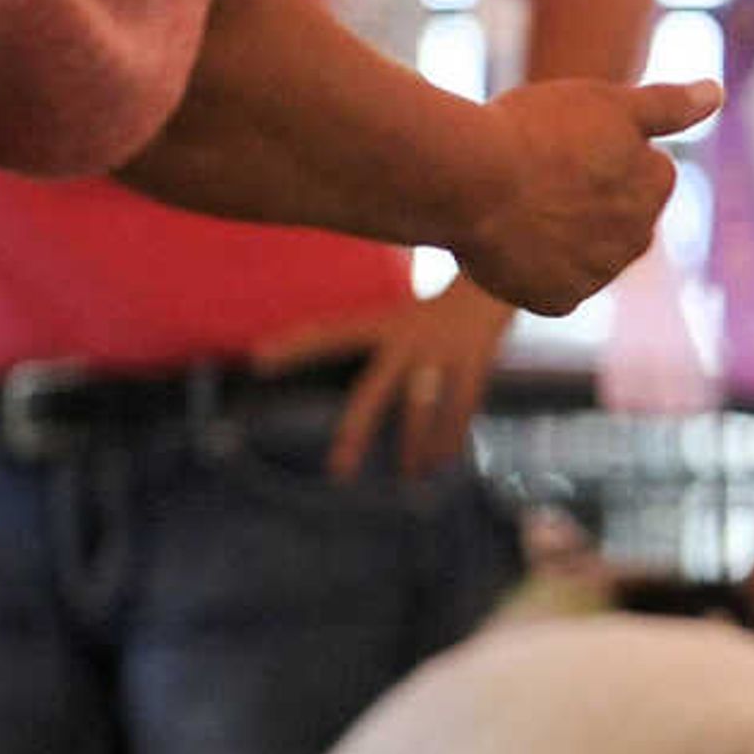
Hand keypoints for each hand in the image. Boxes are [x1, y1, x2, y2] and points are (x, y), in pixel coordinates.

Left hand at [257, 283, 518, 477]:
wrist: (495, 277)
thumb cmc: (440, 309)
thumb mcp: (402, 320)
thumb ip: (381, 346)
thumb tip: (340, 367)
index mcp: (383, 324)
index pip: (330, 334)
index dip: (296, 347)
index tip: (259, 361)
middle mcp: (407, 338)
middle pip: (373, 392)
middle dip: (356, 433)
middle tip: (338, 473)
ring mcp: (441, 351)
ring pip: (421, 409)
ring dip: (414, 446)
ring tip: (407, 477)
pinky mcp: (475, 360)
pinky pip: (461, 408)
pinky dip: (451, 438)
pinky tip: (441, 462)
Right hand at [443, 77, 715, 315]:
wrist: (470, 181)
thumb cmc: (536, 131)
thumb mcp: (608, 102)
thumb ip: (668, 105)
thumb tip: (714, 93)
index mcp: (654, 187)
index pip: (646, 168)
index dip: (604, 151)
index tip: (567, 141)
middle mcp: (637, 239)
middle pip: (616, 213)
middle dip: (590, 197)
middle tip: (539, 172)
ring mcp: (598, 274)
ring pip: (583, 250)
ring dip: (561, 232)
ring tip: (517, 204)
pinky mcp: (558, 301)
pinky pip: (550, 283)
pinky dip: (532, 266)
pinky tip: (507, 240)